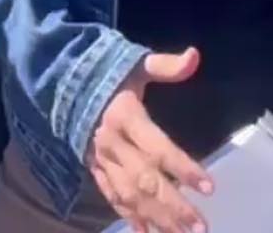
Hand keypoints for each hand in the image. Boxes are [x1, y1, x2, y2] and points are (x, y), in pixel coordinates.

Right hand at [86, 49, 211, 232]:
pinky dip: (131, 218)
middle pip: (145, 179)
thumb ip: (165, 65)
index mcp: (124, 116)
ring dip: (156, 218)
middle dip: (173, 205)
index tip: (209, 187)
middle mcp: (111, 143)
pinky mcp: (95, 171)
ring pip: (129, 195)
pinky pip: (112, 198)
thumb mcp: (136, 64)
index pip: (157, 147)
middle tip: (200, 225)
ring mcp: (101, 161)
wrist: (63, 84)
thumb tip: (195, 56)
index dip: (183, 167)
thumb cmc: (109, 75)